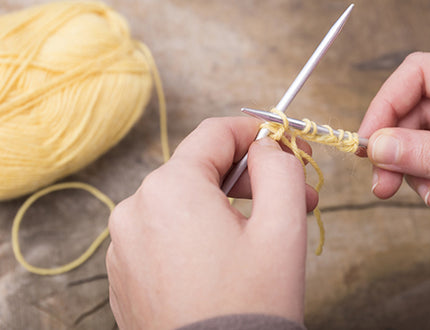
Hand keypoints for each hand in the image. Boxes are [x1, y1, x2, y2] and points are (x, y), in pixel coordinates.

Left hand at [106, 117, 317, 328]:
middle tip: (295, 198)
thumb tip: (267, 146)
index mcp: (170, 188)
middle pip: (201, 169)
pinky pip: (166, 232)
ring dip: (228, 206)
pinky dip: (199, 232)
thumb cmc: (252, 306)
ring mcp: (124, 243)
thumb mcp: (283, 225)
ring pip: (185, 202)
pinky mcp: (125, 271)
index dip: (258, 132)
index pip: (216, 133)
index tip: (287, 145)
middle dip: (252, 178)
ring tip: (264, 234)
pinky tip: (228, 259)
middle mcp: (135, 209)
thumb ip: (280, 167)